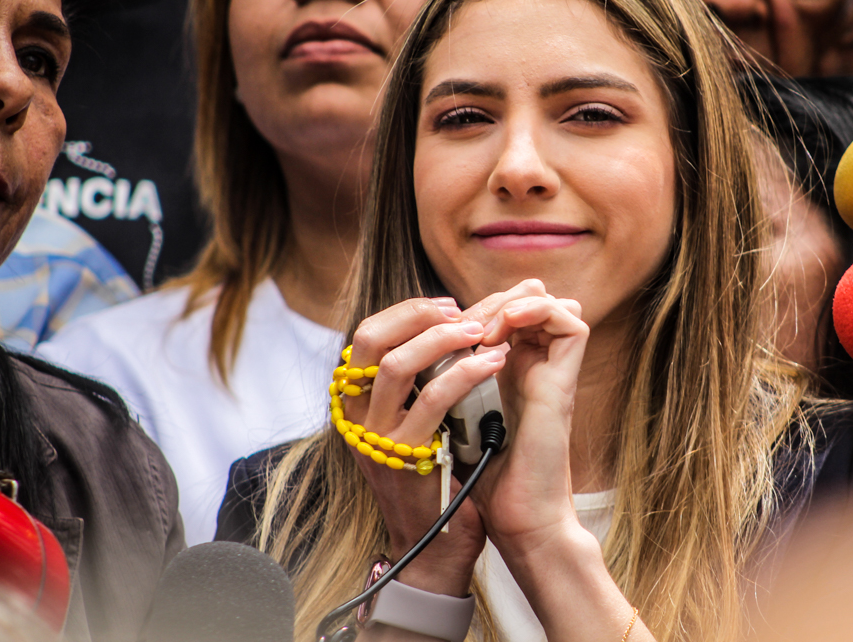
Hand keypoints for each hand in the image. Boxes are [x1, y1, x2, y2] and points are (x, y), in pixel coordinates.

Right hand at [341, 281, 550, 594]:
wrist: (436, 547)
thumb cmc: (436, 478)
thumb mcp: (416, 422)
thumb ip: (420, 381)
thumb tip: (447, 327)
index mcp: (357, 403)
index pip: (368, 335)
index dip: (408, 312)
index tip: (448, 305)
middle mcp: (356, 418)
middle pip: (372, 340)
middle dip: (420, 315)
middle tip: (463, 313)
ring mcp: (376, 439)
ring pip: (397, 366)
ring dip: (445, 339)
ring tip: (483, 332)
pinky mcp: (407, 457)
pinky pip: (434, 400)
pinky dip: (467, 373)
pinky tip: (495, 363)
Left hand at [466, 286, 590, 557]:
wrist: (515, 519)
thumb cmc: (483, 480)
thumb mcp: (454, 421)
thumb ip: (446, 388)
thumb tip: (413, 356)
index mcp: (514, 372)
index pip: (509, 310)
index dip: (479, 307)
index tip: (444, 326)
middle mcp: (539, 366)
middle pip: (529, 298)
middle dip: (490, 300)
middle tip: (461, 320)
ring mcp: (555, 372)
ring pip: (549, 302)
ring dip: (510, 303)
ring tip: (480, 327)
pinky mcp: (565, 383)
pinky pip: (569, 325)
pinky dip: (535, 314)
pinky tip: (497, 333)